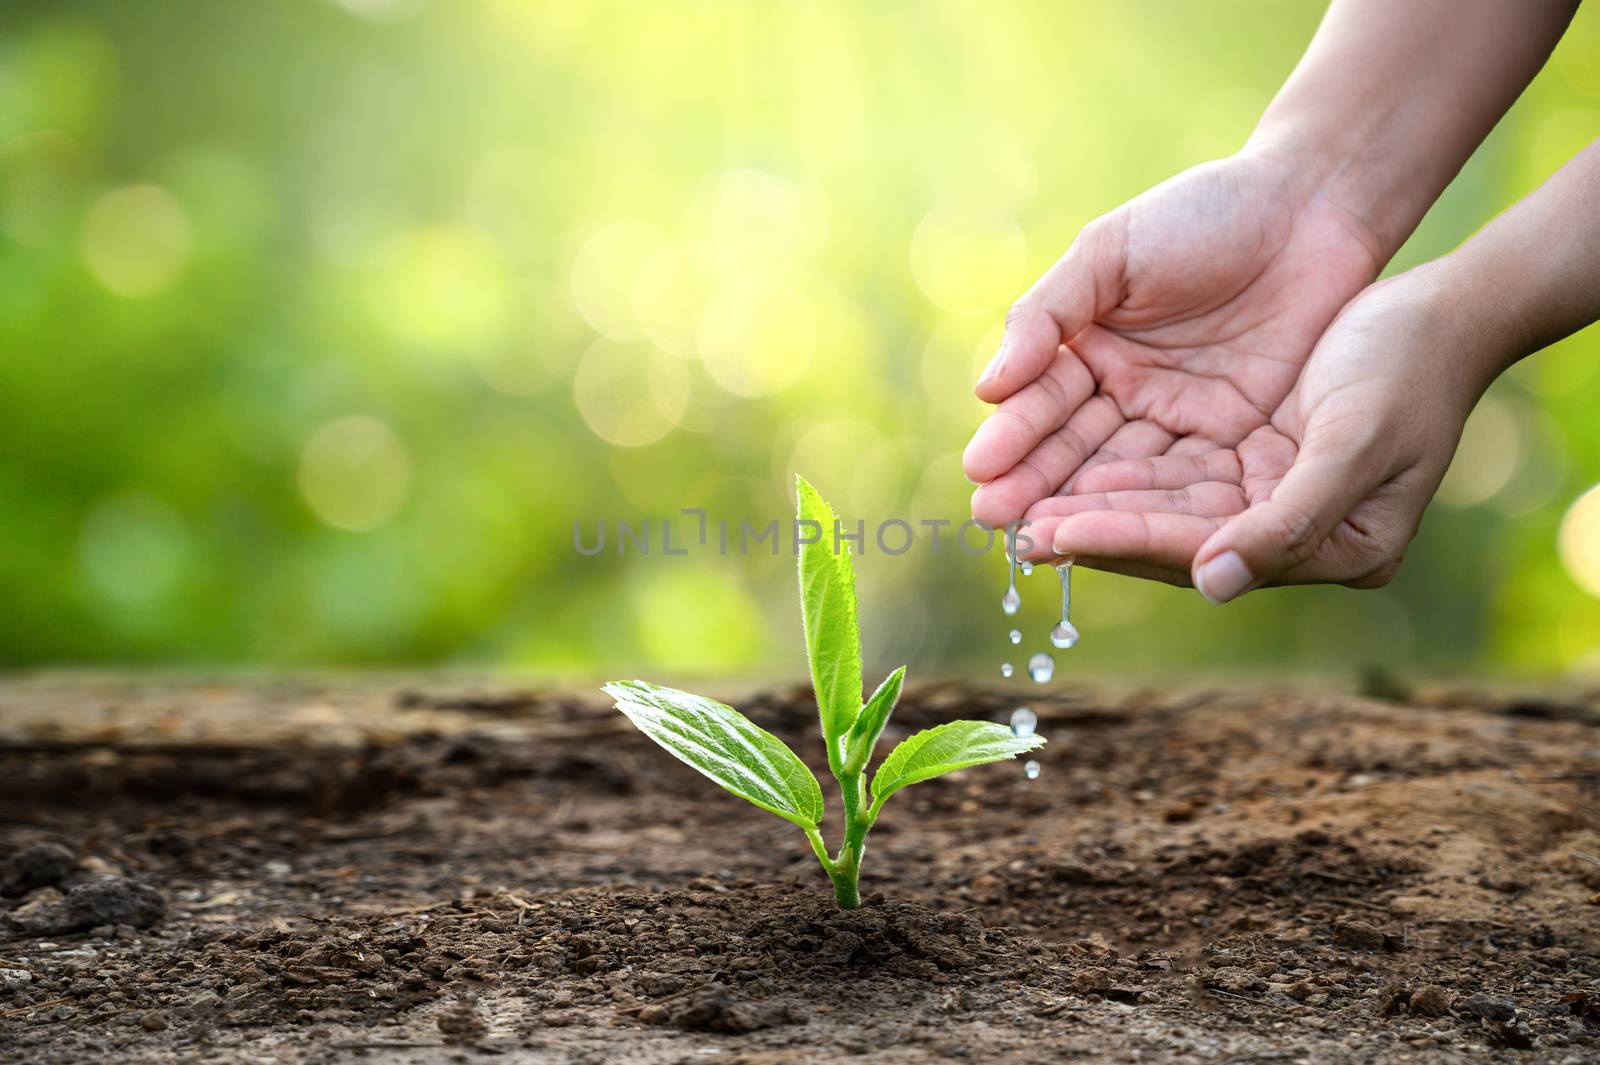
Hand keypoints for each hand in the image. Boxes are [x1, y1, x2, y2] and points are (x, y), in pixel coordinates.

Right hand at [965, 150, 1379, 534]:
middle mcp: (1127, 390)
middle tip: (992, 518)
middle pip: (1074, 447)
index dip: (1014, 435)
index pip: (1042, 400)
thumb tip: (987, 389)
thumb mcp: (1111, 252)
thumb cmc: (1204, 213)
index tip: (981, 469)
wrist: (1312, 205)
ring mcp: (1180, 418)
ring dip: (1080, 508)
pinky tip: (1113, 529)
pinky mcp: (1235, 437)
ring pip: (1121, 472)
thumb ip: (1047, 316)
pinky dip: (1148, 506)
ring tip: (1038, 539)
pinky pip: (1185, 477)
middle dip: (1033, 484)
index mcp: (1088, 344)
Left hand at [1020, 269, 1483, 599]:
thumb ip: (1290, 521)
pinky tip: (1064, 470)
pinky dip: (1119, 470)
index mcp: (1339, 549)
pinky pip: (1173, 470)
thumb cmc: (1411, 368)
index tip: (1052, 532)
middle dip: (1091, 528)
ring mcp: (1271, 494)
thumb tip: (1212, 585)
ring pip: (1165, 505)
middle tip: (1008, 528)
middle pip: (1175, 537)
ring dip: (1092, 502)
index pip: (1207, 551)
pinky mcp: (1252, 456)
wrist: (1443, 305)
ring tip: (1016, 505)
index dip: (1127, 540)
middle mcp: (1295, 533)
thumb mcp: (1358, 441)